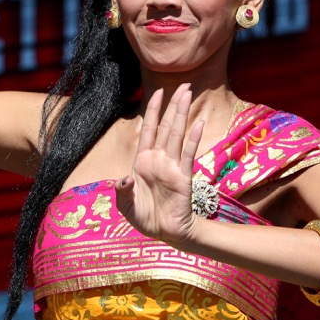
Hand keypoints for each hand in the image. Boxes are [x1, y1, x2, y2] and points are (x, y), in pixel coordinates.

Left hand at [114, 84, 204, 248]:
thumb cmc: (144, 217)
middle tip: (183, 85)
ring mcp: (172, 167)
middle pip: (166, 126)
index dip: (153, 111)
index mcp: (143, 162)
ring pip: (177, 135)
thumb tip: (123, 179)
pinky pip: (188, 155)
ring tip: (189, 94)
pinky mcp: (183, 178)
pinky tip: (198, 124)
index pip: (149, 130)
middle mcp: (158, 160)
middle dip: (173, 105)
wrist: (164, 234)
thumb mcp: (125, 206)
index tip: (158, 91)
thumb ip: (122, 191)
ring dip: (182, 114)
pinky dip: (193, 139)